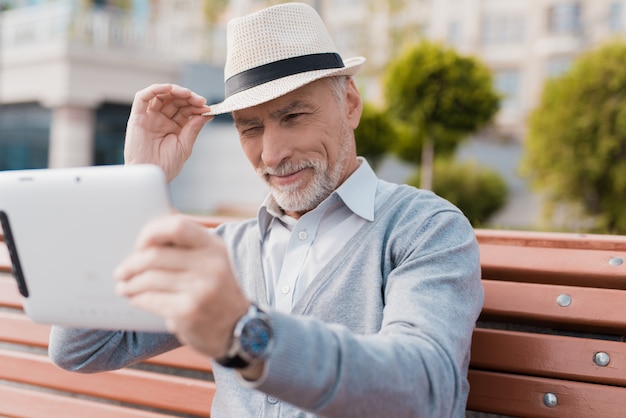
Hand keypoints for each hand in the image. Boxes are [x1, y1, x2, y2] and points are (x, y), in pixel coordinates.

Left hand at [114, 214, 248, 358]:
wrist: (238, 328)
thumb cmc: (216, 291)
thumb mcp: (213, 262)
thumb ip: (187, 246)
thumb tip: (148, 236)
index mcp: (214, 247)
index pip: (177, 226)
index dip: (152, 232)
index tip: (140, 245)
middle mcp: (210, 265)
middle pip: (155, 255)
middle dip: (132, 264)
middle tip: (121, 271)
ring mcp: (200, 289)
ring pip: (149, 279)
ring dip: (130, 283)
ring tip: (124, 286)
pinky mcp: (188, 312)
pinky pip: (151, 300)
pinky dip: (138, 299)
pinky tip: (135, 298)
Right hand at [124, 84, 212, 181]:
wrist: (151, 175)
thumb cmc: (166, 165)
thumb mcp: (185, 146)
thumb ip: (193, 128)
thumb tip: (207, 113)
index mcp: (174, 127)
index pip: (186, 110)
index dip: (196, 106)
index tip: (206, 107)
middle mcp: (162, 120)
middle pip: (175, 100)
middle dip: (188, 98)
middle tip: (199, 100)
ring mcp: (149, 117)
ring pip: (161, 96)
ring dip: (175, 91)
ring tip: (187, 94)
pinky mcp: (137, 117)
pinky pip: (142, 98)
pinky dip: (155, 89)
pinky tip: (168, 88)